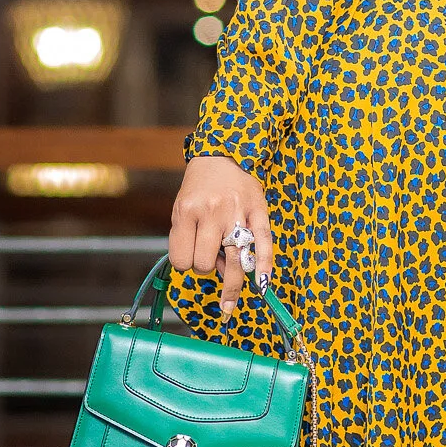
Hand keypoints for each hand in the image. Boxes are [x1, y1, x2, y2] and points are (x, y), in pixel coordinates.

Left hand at [169, 157, 275, 317]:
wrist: (222, 153)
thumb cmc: (200, 187)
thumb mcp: (183, 208)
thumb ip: (190, 239)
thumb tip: (212, 270)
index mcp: (186, 212)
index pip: (181, 260)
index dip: (186, 263)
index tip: (191, 255)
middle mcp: (210, 213)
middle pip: (203, 264)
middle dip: (206, 267)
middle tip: (212, 256)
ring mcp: (236, 213)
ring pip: (231, 262)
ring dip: (229, 281)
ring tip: (229, 292)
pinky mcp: (258, 211)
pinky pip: (264, 244)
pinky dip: (263, 267)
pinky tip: (262, 285)